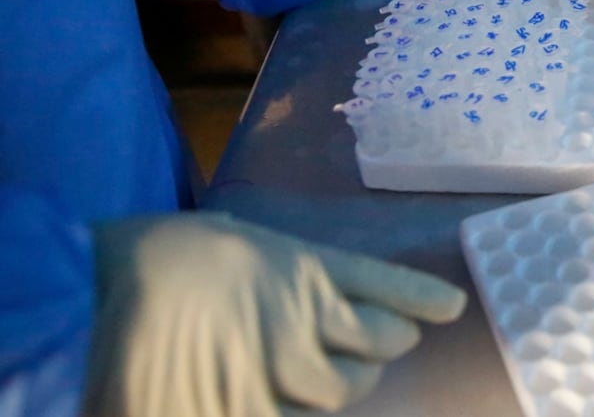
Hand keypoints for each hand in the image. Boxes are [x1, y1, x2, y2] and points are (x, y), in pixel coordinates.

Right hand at [85, 212, 466, 416]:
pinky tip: (281, 390)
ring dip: (346, 380)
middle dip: (383, 341)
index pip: (390, 288)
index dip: (422, 299)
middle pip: (382, 344)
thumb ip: (302, 272)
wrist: (95, 299)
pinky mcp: (251, 413)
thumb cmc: (169, 257)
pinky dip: (300, 404)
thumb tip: (346, 301)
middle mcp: (307, 321)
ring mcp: (281, 374)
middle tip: (371, 340)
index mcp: (305, 269)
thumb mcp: (247, 242)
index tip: (449, 307)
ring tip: (321, 368)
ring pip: (346, 389)